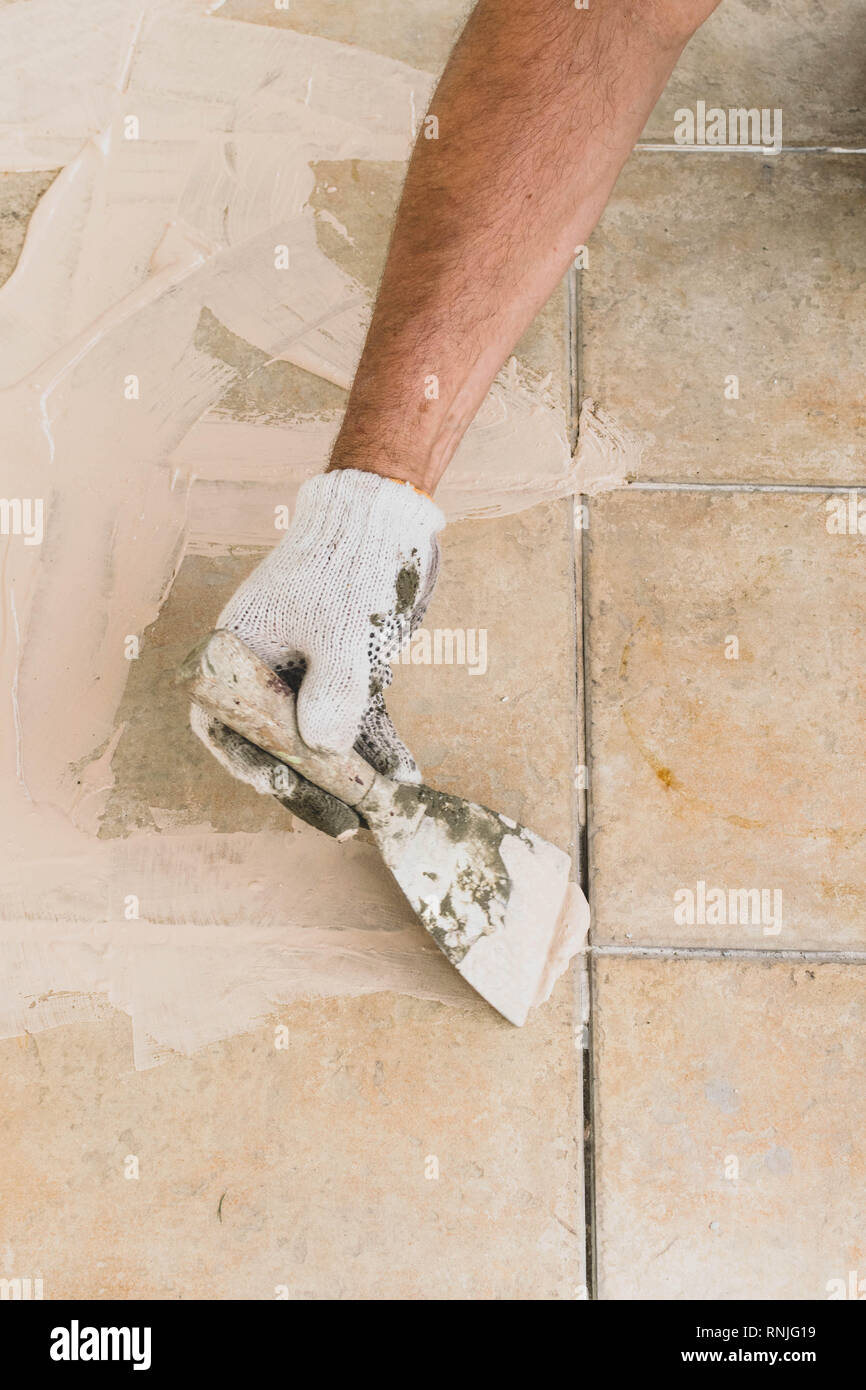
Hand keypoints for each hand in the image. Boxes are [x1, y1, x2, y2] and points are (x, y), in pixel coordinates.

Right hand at [190, 469, 443, 816]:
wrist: (385, 518)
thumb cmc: (348, 566)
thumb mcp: (340, 633)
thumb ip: (332, 696)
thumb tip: (325, 752)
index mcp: (238, 651)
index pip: (227, 724)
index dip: (251, 764)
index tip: (284, 789)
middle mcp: (265, 665)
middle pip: (276, 740)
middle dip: (311, 783)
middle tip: (345, 821)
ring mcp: (305, 669)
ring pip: (320, 735)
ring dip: (349, 771)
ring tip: (380, 807)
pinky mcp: (344, 669)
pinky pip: (354, 718)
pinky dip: (375, 745)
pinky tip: (403, 774)